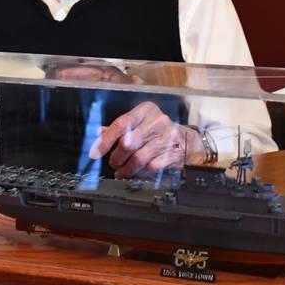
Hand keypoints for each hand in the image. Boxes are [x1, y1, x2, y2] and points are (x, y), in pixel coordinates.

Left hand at [88, 100, 204, 178]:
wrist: (188, 141)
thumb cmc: (160, 131)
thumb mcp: (142, 122)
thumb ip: (121, 127)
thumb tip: (100, 132)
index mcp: (146, 111)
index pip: (122, 124)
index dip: (106, 140)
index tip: (96, 152)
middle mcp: (158, 121)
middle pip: (128, 143)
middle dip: (117, 158)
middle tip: (114, 164)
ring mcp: (168, 138)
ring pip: (139, 158)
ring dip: (127, 169)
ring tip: (122, 173)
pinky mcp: (174, 153)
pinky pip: (151, 167)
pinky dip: (141, 173)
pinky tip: (138, 174)